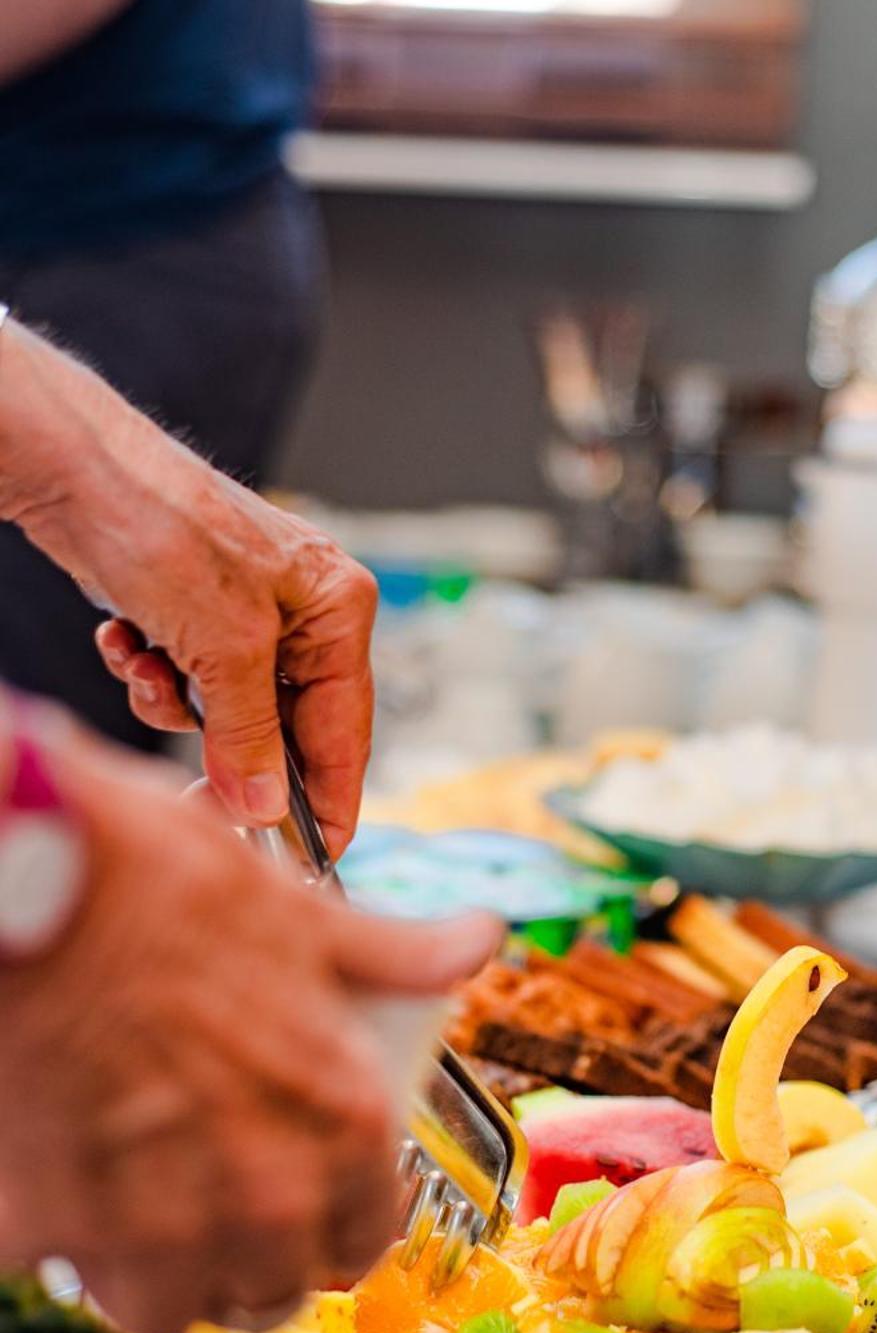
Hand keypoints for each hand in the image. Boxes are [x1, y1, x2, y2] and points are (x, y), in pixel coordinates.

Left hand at [0, 320, 376, 856]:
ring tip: (148, 671)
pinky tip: (129, 644)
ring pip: (226, 710)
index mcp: (337, 608)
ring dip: (179, 708)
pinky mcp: (193, 616)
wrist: (72, 471)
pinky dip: (154, 676)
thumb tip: (264, 812)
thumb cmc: (165, 529)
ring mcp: (245, 614)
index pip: (347, 728)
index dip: (328, 799)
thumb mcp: (221, 650)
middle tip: (200, 798)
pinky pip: (187, 682)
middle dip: (229, 747)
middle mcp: (302, 612)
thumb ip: (250, 738)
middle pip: (283, 725)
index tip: (315, 861)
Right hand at [0, 718, 502, 1332]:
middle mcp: (258, 1195)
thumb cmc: (161, 882)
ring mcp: (147, 1227)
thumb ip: (393, 954)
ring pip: (171, 1310)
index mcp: (339, 1124)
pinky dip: (65, 1241)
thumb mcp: (300, 913)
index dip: (338, 1224)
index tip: (312, 1205)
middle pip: (271, 1295)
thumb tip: (475, 940)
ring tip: (143, 1209)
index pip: (364, 1240)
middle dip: (252, 1261)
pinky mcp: (43, 1229)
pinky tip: (62, 1180)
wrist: (22, 883)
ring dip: (163, 1273)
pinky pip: (65, 1273)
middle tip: (221, 1208)